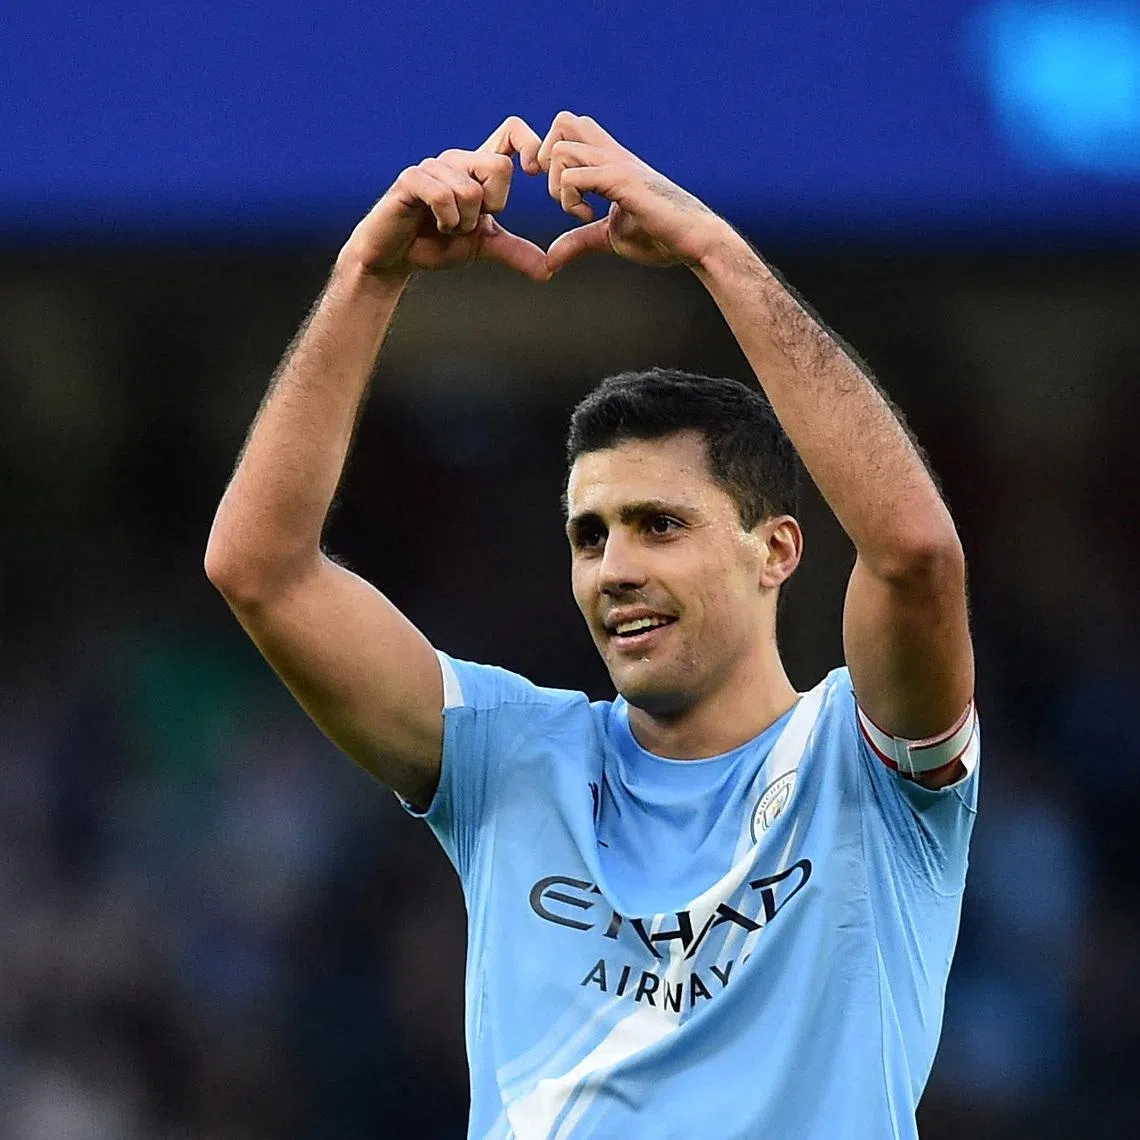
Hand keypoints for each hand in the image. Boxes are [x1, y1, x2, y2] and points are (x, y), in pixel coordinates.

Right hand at [337, 117, 549, 282]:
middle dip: (491, 207)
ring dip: (463, 223)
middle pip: (499, 168)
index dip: (529, 144)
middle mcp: (457, 160)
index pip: (511, 131)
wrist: (395, 258)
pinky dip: (446, 220)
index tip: (534, 173)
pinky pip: (444, 195)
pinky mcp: (411, 178)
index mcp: (477, 168)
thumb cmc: (435, 244)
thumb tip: (550, 269)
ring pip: (471, 191)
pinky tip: (434, 224)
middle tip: (469, 222)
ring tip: (447, 227)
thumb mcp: (483, 247)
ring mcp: (433, 166)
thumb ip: (516, 252)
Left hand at [537, 112, 734, 274]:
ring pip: (561, 149)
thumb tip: (550, 260)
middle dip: (547, 159)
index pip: (570, 129)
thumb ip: (579, 242)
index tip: (559, 193)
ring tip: (579, 211)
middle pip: (563, 121)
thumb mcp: (609, 238)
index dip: (551, 155)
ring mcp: (618, 164)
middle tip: (561, 194)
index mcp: (609, 162)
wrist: (694, 241)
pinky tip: (589, 217)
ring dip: (558, 185)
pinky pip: (575, 176)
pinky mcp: (622, 180)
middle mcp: (612, 155)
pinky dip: (570, 200)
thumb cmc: (660, 237)